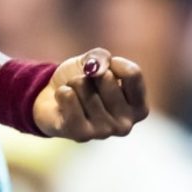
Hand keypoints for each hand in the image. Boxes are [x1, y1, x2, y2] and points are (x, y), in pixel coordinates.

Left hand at [31, 49, 148, 139]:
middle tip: (85, 89)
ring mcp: (104, 132)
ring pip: (83, 86)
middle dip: (90, 75)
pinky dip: (62, 92)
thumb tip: (96, 69)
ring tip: (74, 96)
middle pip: (107, 78)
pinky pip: (69, 97)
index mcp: (139, 108)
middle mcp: (126, 124)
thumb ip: (101, 57)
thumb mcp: (95, 61)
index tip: (103, 70)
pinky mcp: (80, 135)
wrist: (52, 100)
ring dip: (73, 84)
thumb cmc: (82, 82)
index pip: (133, 73)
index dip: (113, 63)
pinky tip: (63, 102)